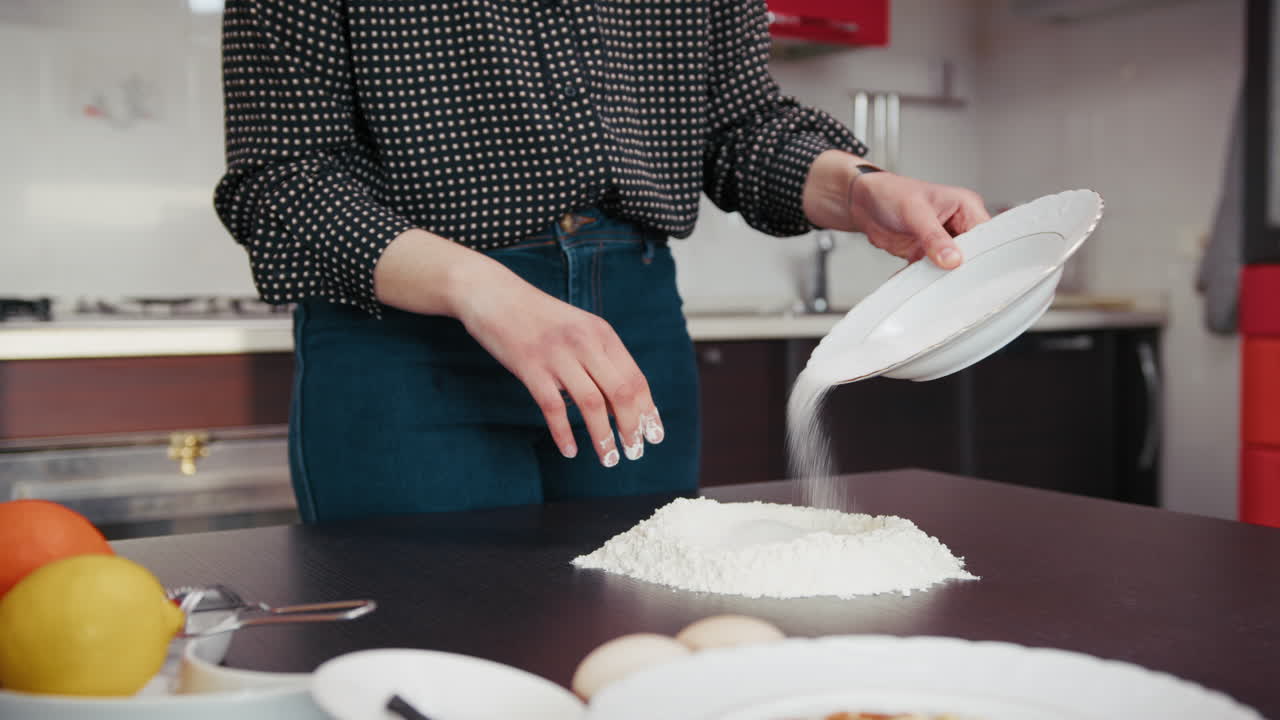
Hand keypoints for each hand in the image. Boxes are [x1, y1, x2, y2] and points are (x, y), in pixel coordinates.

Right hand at [455, 265, 663, 465]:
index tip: (653, 437)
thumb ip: (600, 360)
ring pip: (591, 403)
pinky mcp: (530, 366)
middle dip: (632, 427)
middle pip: (621, 392)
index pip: (636, 378)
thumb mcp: (578, 329)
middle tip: (634, 452)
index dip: (647, 411)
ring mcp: (557, 354)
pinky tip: (570, 451)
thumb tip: (620, 405)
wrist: (495, 295)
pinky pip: (553, 407)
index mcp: (602, 333)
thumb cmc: (538, 318)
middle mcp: (585, 342)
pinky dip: (564, 432)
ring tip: (609, 459)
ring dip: (603, 436)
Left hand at [803, 150, 990, 269]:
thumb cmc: (891, 193)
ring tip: (937, 287)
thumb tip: (952, 258)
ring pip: (952, 267)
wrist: (864, 203)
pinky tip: (917, 287)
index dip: (982, 253)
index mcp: (966, 207)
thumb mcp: (915, 212)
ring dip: (942, 278)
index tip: (973, 270)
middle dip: (963, 269)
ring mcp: (943, 242)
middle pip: (971, 254)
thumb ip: (934, 237)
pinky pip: (931, 273)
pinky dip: (924, 281)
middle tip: (956, 283)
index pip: (985, 234)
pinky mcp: (927, 255)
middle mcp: (958, 225)